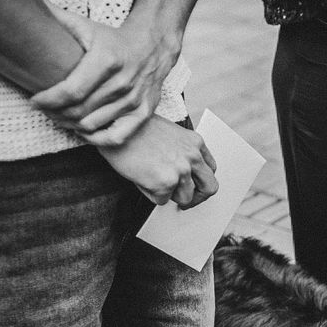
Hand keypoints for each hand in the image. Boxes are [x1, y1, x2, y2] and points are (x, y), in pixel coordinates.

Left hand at [31, 7, 179, 146]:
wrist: (153, 46)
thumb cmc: (112, 39)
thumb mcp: (85, 26)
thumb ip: (56, 20)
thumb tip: (23, 5)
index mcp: (106, 60)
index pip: (71, 91)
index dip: (48, 100)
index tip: (34, 100)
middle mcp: (122, 83)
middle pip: (79, 110)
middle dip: (54, 113)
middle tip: (43, 109)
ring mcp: (134, 100)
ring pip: (93, 124)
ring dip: (70, 125)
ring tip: (57, 117)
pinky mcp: (143, 112)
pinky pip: (117, 136)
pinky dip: (96, 139)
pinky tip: (83, 131)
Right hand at [97, 116, 217, 207]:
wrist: (115, 125)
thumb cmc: (135, 128)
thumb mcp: (169, 133)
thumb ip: (182, 153)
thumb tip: (184, 176)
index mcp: (195, 143)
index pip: (211, 169)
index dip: (200, 181)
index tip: (192, 187)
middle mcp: (192, 157)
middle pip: (209, 188)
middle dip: (197, 198)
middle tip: (184, 202)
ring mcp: (180, 171)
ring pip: (185, 198)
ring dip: (169, 195)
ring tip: (152, 180)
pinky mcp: (165, 183)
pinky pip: (162, 200)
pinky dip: (150, 194)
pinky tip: (141, 178)